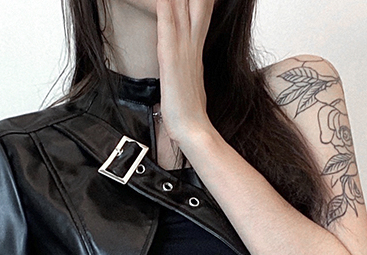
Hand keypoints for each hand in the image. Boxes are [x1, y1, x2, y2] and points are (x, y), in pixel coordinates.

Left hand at [155, 0, 216, 148]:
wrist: (193, 129)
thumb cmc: (189, 110)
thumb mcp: (190, 80)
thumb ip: (188, 64)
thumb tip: (186, 60)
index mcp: (195, 48)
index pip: (200, 10)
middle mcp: (191, 45)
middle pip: (196, 4)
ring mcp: (183, 52)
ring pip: (181, 11)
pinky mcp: (171, 63)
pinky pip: (167, 31)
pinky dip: (165, 12)